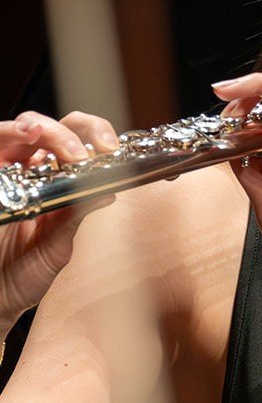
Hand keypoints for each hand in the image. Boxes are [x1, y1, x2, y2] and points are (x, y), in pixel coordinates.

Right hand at [0, 111, 117, 332]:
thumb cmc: (24, 273)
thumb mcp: (58, 244)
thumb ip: (76, 215)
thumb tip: (108, 191)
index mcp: (55, 182)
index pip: (77, 143)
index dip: (95, 137)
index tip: (110, 150)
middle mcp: (29, 171)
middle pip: (51, 128)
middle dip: (74, 130)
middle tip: (88, 151)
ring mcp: (5, 173)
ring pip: (21, 130)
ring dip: (43, 129)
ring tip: (59, 143)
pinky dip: (9, 134)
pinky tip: (28, 136)